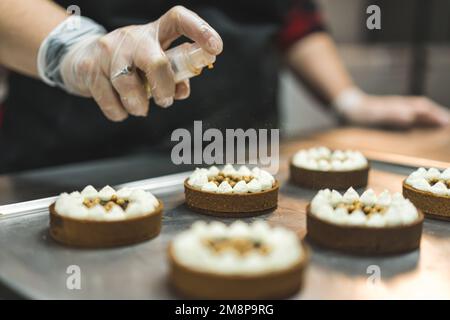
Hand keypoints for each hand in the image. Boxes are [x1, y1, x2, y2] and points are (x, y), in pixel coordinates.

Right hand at [60, 6, 222, 120]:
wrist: (81, 58)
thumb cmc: (129, 64)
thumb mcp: (152, 63)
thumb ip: (173, 76)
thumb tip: (182, 91)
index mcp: (154, 32)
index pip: (178, 19)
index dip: (200, 30)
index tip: (216, 48)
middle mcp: (132, 37)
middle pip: (155, 61)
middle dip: (164, 88)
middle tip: (166, 102)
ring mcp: (108, 49)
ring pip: (128, 84)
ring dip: (139, 105)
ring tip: (141, 108)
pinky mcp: (89, 67)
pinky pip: (109, 100)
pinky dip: (119, 112)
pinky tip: (122, 110)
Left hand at [342, 94, 449, 127]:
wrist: (349, 107)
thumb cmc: (362, 112)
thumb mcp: (376, 115)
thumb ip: (392, 115)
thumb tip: (410, 116)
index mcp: (401, 106)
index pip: (424, 110)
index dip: (437, 116)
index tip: (448, 123)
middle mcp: (402, 106)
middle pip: (425, 108)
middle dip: (439, 114)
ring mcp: (398, 108)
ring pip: (420, 110)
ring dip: (432, 115)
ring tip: (444, 122)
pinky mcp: (393, 112)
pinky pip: (412, 114)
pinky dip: (422, 117)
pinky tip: (422, 123)